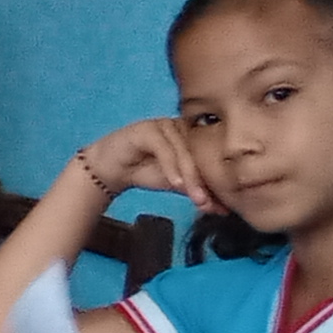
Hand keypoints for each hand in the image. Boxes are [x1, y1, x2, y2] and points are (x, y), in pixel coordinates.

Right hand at [77, 115, 226, 215]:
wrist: (109, 169)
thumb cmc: (143, 171)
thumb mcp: (176, 183)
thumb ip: (197, 190)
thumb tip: (223, 208)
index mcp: (194, 136)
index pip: (211, 158)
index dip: (218, 182)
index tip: (224, 207)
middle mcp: (183, 126)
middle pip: (200, 155)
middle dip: (206, 183)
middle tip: (209, 205)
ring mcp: (165, 125)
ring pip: (184, 153)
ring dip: (191, 178)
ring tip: (197, 200)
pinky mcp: (148, 128)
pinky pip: (164, 149)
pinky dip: (172, 168)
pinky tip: (175, 184)